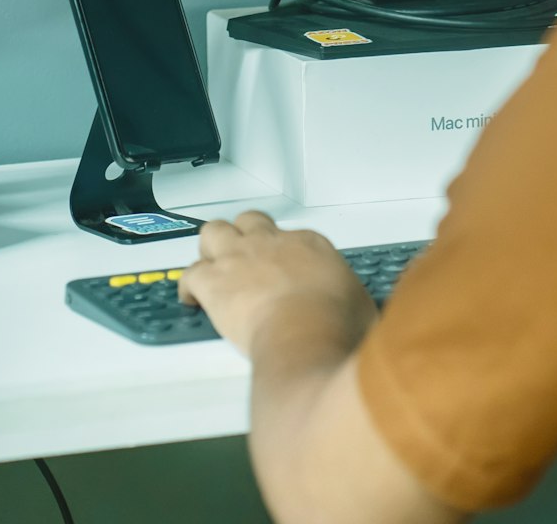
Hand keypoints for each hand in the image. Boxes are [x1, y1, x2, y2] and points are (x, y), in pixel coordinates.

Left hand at [178, 211, 377, 359]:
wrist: (306, 335)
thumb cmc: (337, 326)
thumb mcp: (364, 307)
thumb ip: (358, 303)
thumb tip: (368, 318)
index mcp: (310, 245)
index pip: (292, 237)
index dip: (284, 254)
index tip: (285, 272)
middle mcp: (271, 243)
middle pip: (249, 221)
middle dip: (244, 236)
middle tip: (245, 259)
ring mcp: (239, 259)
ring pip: (213, 232)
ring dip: (211, 249)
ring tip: (213, 268)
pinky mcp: (214, 282)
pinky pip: (189, 275)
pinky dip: (188, 287)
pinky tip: (192, 300)